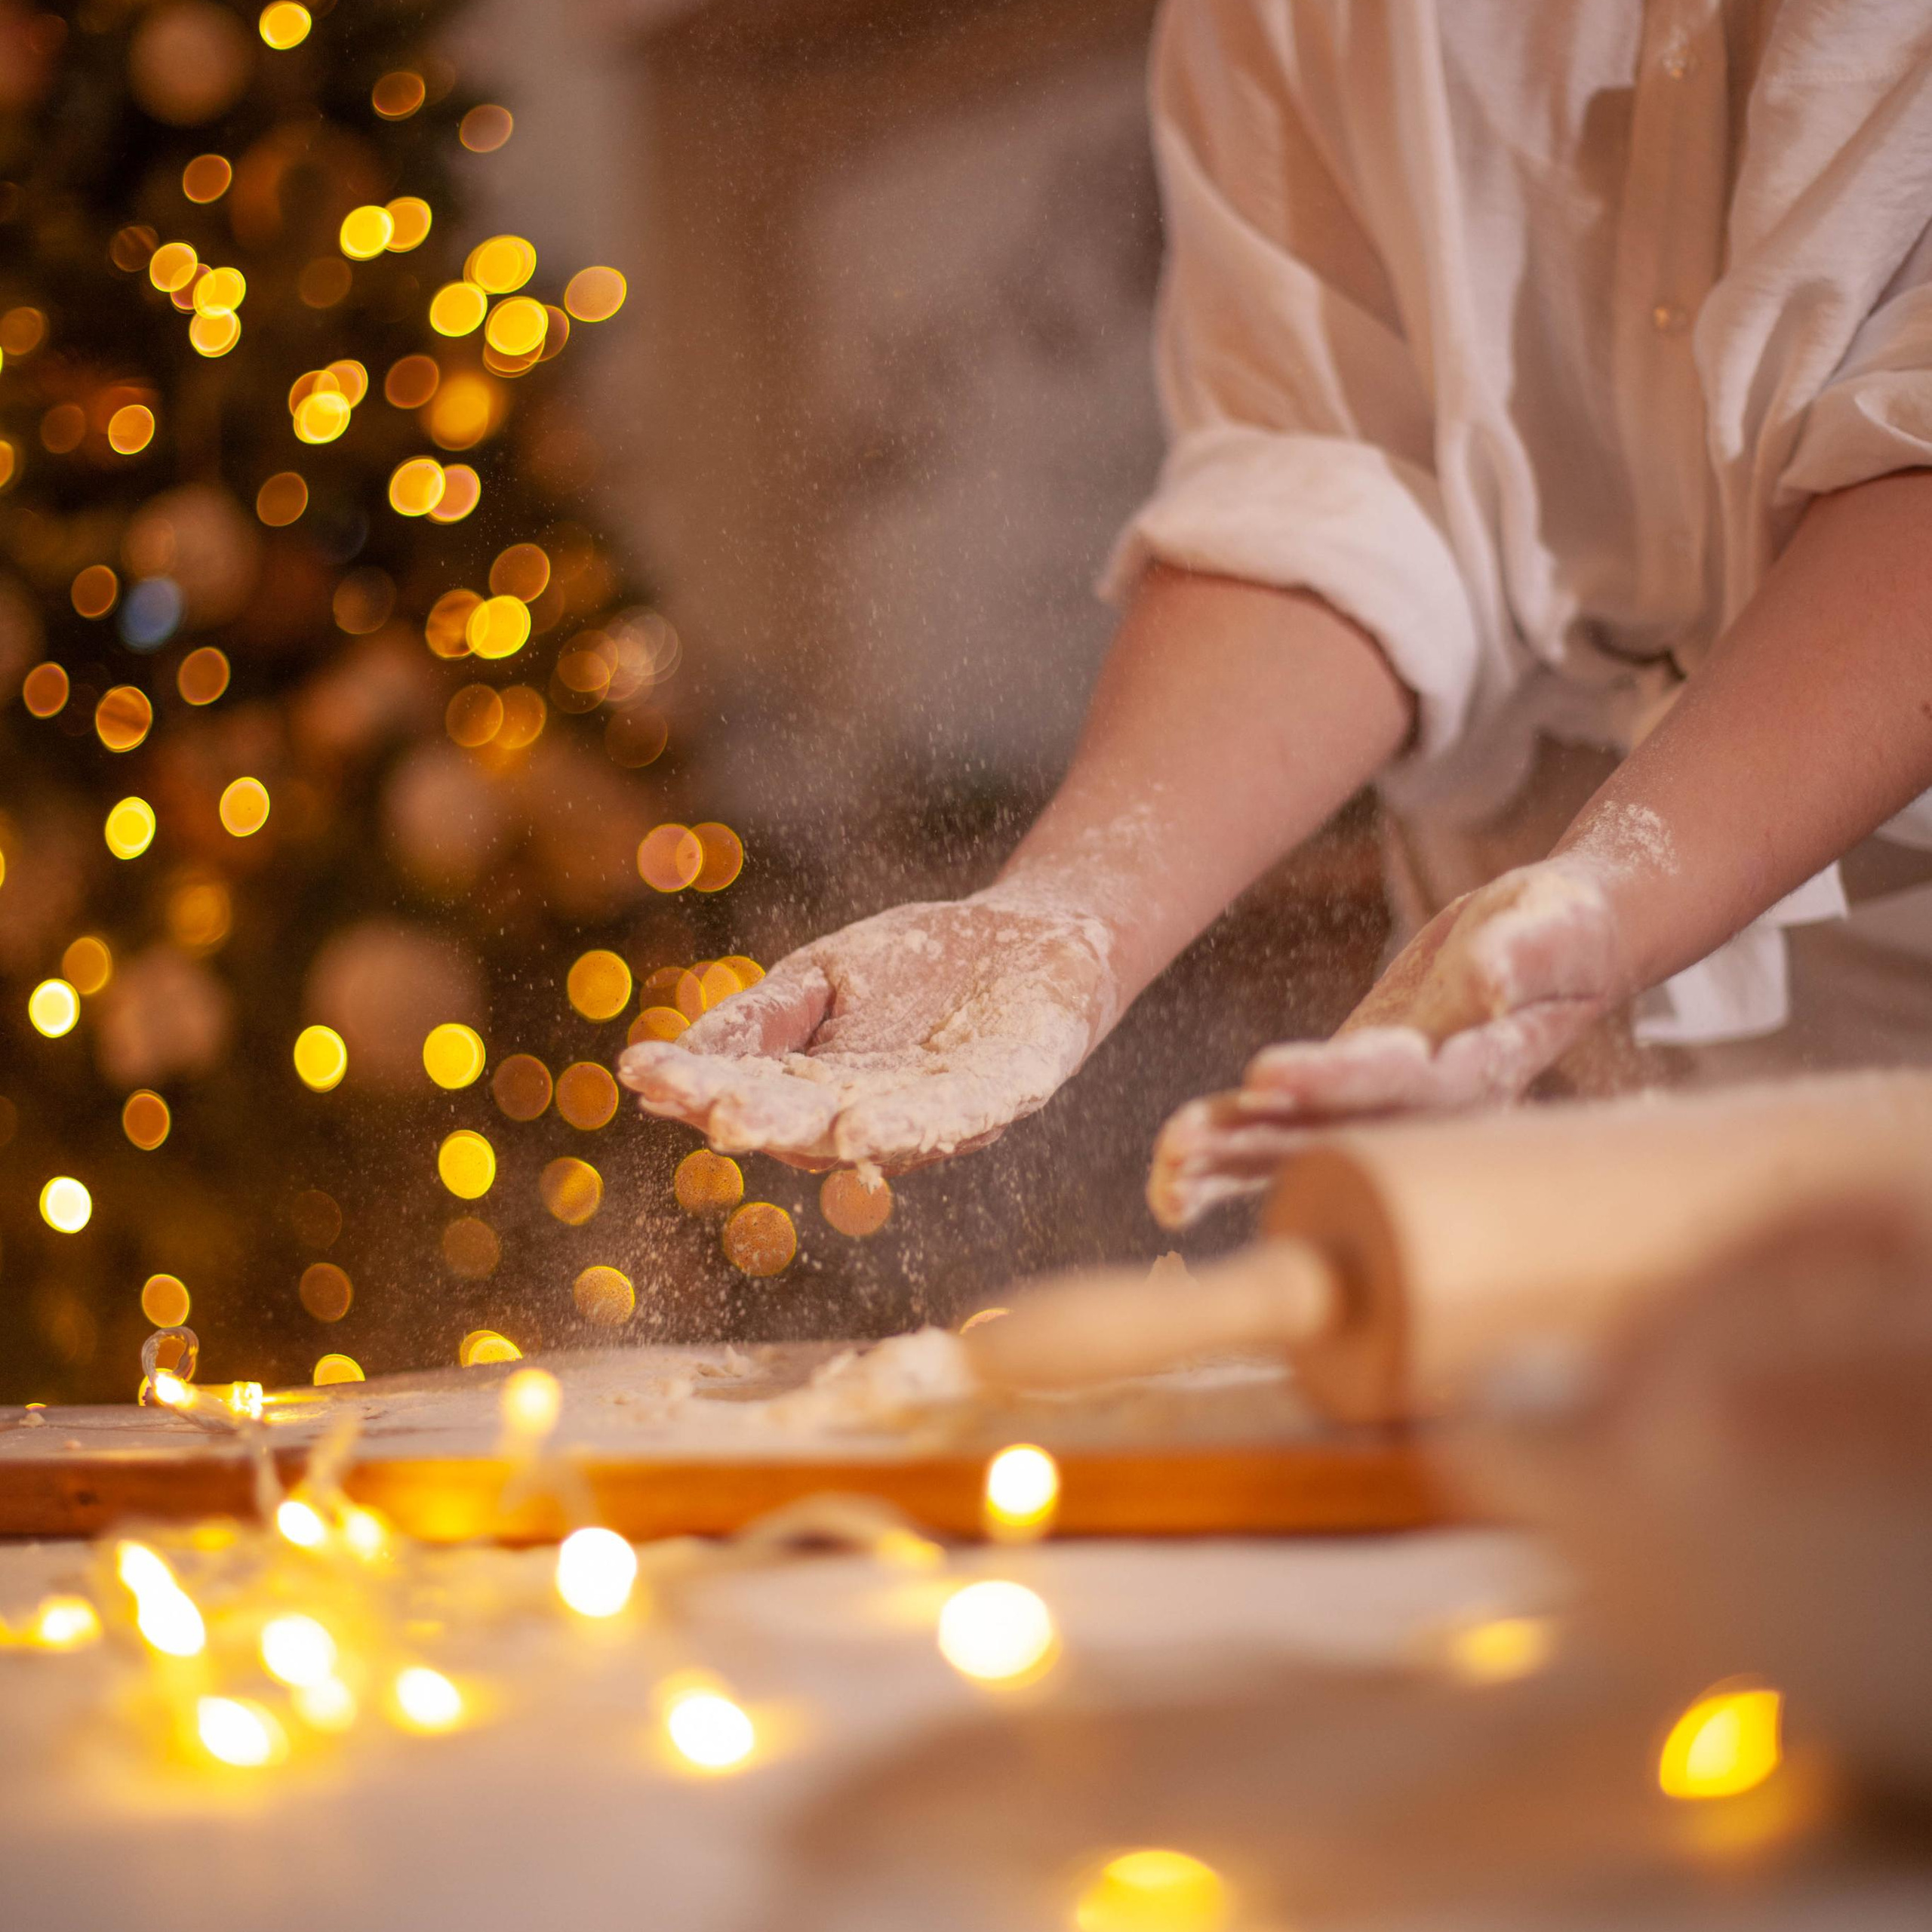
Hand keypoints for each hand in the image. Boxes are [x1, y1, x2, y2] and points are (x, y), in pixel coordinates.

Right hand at [617, 890, 1116, 1171]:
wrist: (1032, 936)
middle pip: (800, 1129)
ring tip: (751, 1123)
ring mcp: (937, 1117)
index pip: (748, 1095)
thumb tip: (662, 1059)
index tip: (641, 1072)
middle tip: (700, 1111)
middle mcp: (872, 1120)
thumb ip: (757, 1020)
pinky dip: (906, 1126)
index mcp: (820, 1094)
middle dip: (748, 1119)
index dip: (697, 1088)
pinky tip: (861, 1125)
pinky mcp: (1004, 1097)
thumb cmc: (920, 965)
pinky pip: (952, 1120)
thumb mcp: (821, 979)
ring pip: (866, 1135)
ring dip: (811, 1134)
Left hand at [1148, 860, 1623, 1226]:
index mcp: (1479, 1070)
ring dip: (1230, 1158)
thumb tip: (1492, 980)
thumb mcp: (1555, 926)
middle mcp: (1427, 1110)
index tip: (1267, 1074)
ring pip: (1301, 1144)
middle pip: (1335, 1132)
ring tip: (1164, 1172)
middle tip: (1181, 1147)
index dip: (1333, 1081)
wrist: (1562, 945)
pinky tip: (1172, 1175)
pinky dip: (1232, 1149)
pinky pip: (1287, 1129)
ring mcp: (1384, 1109)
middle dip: (1256, 1142)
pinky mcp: (1351, 1093)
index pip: (1399, 1082)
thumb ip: (1525, 954)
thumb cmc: (1564, 929)